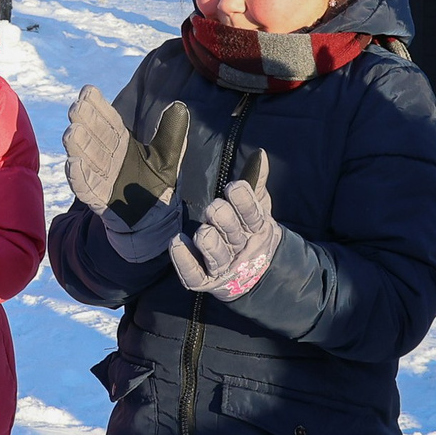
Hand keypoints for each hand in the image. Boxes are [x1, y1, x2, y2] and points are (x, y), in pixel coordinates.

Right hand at [64, 87, 188, 261]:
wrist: (151, 221)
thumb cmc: (155, 185)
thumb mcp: (167, 158)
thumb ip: (172, 134)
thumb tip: (180, 106)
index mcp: (121, 142)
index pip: (107, 121)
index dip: (97, 106)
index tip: (88, 91)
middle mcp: (106, 156)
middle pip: (93, 136)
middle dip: (84, 122)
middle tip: (76, 107)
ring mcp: (100, 177)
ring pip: (86, 158)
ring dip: (78, 146)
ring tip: (72, 132)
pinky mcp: (99, 199)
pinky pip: (87, 187)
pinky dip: (80, 177)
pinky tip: (74, 164)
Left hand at [170, 148, 279, 297]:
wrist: (251, 272)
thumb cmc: (246, 228)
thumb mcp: (255, 204)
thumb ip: (256, 180)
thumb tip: (259, 153)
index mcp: (255, 229)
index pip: (253, 216)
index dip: (245, 202)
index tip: (233, 186)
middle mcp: (239, 249)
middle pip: (234, 235)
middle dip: (225, 221)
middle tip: (215, 208)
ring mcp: (223, 267)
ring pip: (218, 257)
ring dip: (210, 244)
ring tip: (203, 232)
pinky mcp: (204, 280)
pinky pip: (194, 274)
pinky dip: (185, 261)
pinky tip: (176, 243)